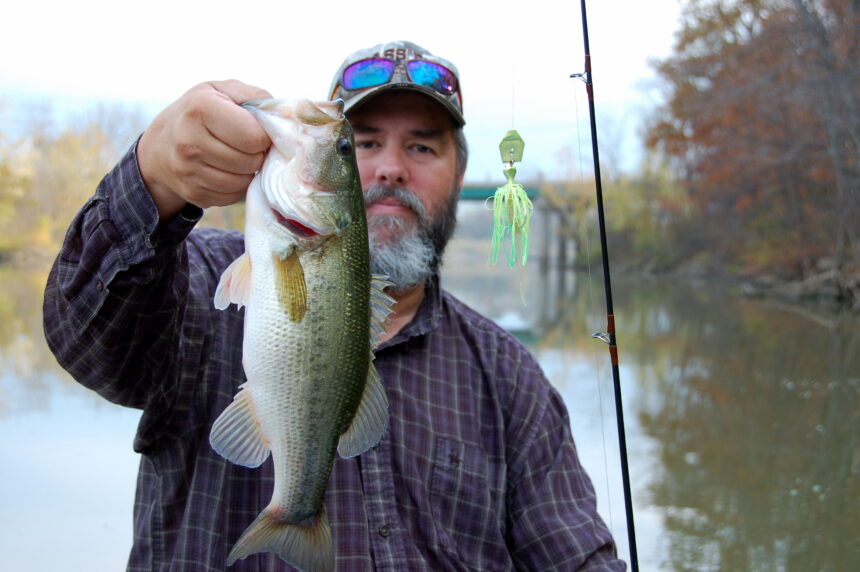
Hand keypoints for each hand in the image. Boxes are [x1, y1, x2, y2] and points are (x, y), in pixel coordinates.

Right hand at [138, 80, 272, 219]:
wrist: (160, 145)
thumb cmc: (200, 113)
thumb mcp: (222, 91)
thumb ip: (256, 97)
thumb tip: (286, 117)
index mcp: (201, 108)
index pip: (254, 137)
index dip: (263, 135)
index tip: (255, 130)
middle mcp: (189, 140)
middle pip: (250, 161)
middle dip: (256, 154)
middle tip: (247, 146)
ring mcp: (188, 171)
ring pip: (243, 182)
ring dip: (248, 171)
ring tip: (238, 157)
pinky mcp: (193, 193)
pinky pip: (232, 196)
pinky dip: (237, 186)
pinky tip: (228, 171)